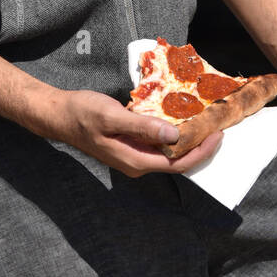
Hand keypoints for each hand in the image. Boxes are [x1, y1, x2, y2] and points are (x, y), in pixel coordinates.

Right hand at [48, 89, 224, 177]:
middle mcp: (137, 163)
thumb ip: (142, 126)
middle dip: (200, 145)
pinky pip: (158, 143)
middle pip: (177, 160)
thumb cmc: (82, 114)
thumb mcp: (112, 116)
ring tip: (205, 120)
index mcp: (135, 161)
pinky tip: (180, 117)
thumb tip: (174, 134)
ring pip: (169, 152)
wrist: (59, 114)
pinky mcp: (131, 145)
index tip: (218, 134)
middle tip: (218, 125)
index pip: (178, 163)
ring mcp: (134, 155)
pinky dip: (173, 132)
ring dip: (188, 139)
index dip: (201, 151)